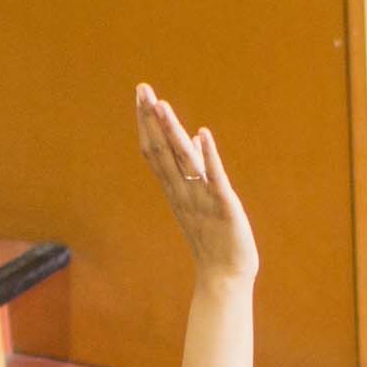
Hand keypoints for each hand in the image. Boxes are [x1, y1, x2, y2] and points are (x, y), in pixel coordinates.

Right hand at [136, 83, 259, 292]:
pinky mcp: (224, 208)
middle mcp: (184, 192)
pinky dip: (208, 157)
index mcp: (177, 190)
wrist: (225, 278)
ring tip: (161, 105)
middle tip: (142, 89)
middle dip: (152, 120)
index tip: (141, 96)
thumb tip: (194, 138)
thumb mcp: (202, 198)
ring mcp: (201, 199)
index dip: (148, 124)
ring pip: (182, 161)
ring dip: (171, 132)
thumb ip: (196, 168)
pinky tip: (203, 135)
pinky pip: (214, 179)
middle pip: (163, 151)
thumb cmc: (215, 238)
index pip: (157, 151)